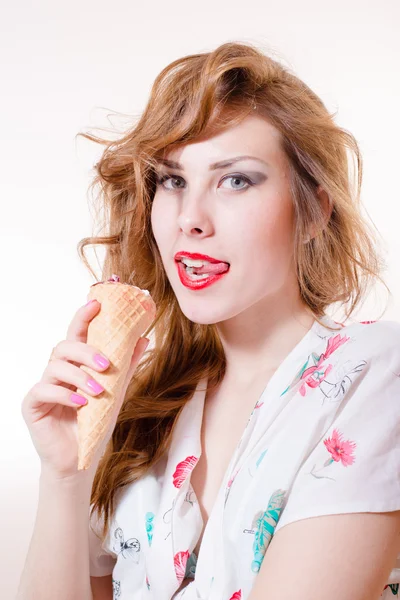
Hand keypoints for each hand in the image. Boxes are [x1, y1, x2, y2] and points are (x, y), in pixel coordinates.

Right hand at [21, 299, 149, 480]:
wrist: (81, 459)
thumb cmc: (95, 423)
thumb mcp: (116, 391)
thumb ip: (126, 365)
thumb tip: (144, 337)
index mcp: (76, 364)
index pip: (78, 334)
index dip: (84, 316)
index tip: (96, 303)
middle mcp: (58, 371)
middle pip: (65, 346)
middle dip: (86, 351)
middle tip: (105, 365)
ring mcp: (44, 386)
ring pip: (55, 366)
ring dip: (79, 376)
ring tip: (97, 391)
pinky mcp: (33, 404)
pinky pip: (44, 389)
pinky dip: (65, 394)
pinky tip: (80, 403)